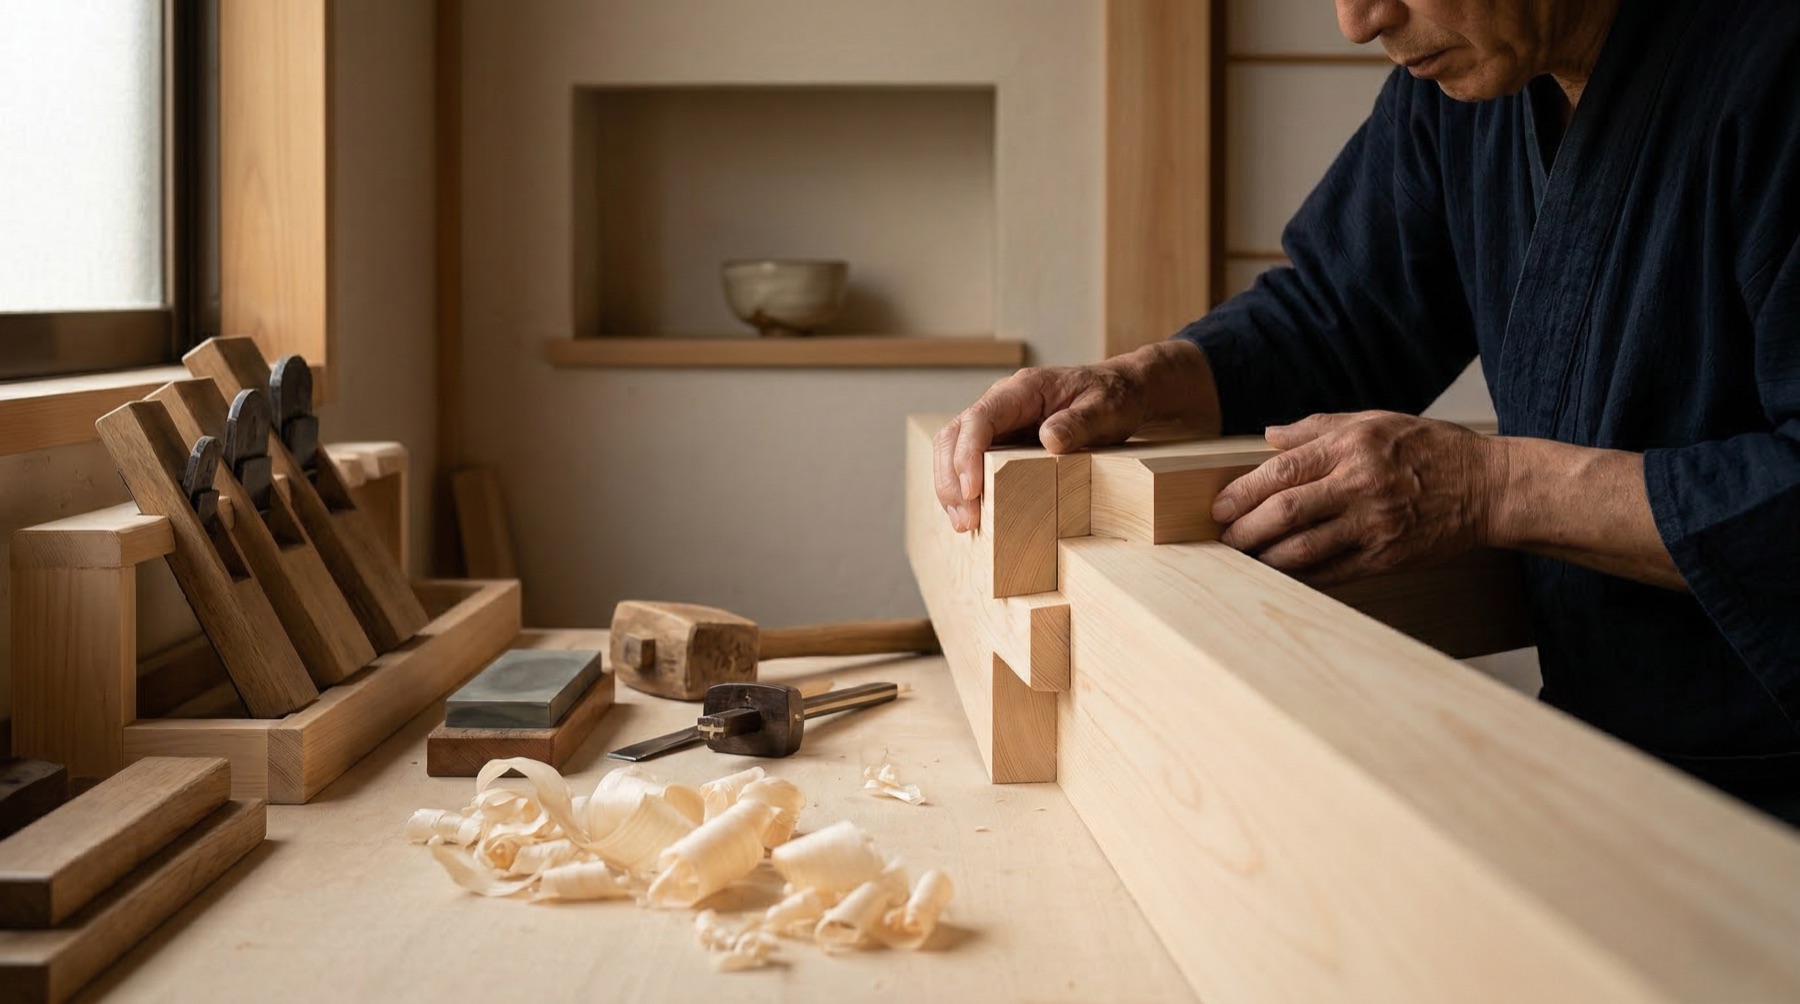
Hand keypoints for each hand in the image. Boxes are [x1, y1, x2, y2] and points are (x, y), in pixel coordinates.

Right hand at [933, 341, 1218, 531]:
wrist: (1119, 391)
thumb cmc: (1112, 397)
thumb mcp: (1106, 408)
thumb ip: (1079, 422)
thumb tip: (1049, 440)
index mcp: (1022, 390)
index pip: (979, 418)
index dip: (968, 454)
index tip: (972, 491)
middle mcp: (1001, 404)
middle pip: (955, 435)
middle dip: (951, 479)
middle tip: (965, 521)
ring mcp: (998, 424)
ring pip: (954, 450)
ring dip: (951, 488)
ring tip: (964, 525)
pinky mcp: (1000, 443)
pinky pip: (969, 462)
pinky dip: (963, 489)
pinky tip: (971, 516)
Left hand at [1211, 411, 1501, 584]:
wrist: (1486, 487)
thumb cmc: (1428, 450)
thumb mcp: (1374, 422)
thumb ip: (1317, 428)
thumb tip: (1268, 436)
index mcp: (1352, 447)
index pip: (1281, 471)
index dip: (1242, 493)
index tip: (1220, 508)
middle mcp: (1360, 485)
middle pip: (1285, 512)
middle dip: (1245, 530)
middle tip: (1224, 539)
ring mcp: (1374, 525)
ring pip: (1304, 549)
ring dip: (1265, 559)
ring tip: (1244, 561)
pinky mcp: (1386, 557)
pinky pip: (1331, 573)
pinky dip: (1300, 577)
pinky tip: (1281, 575)